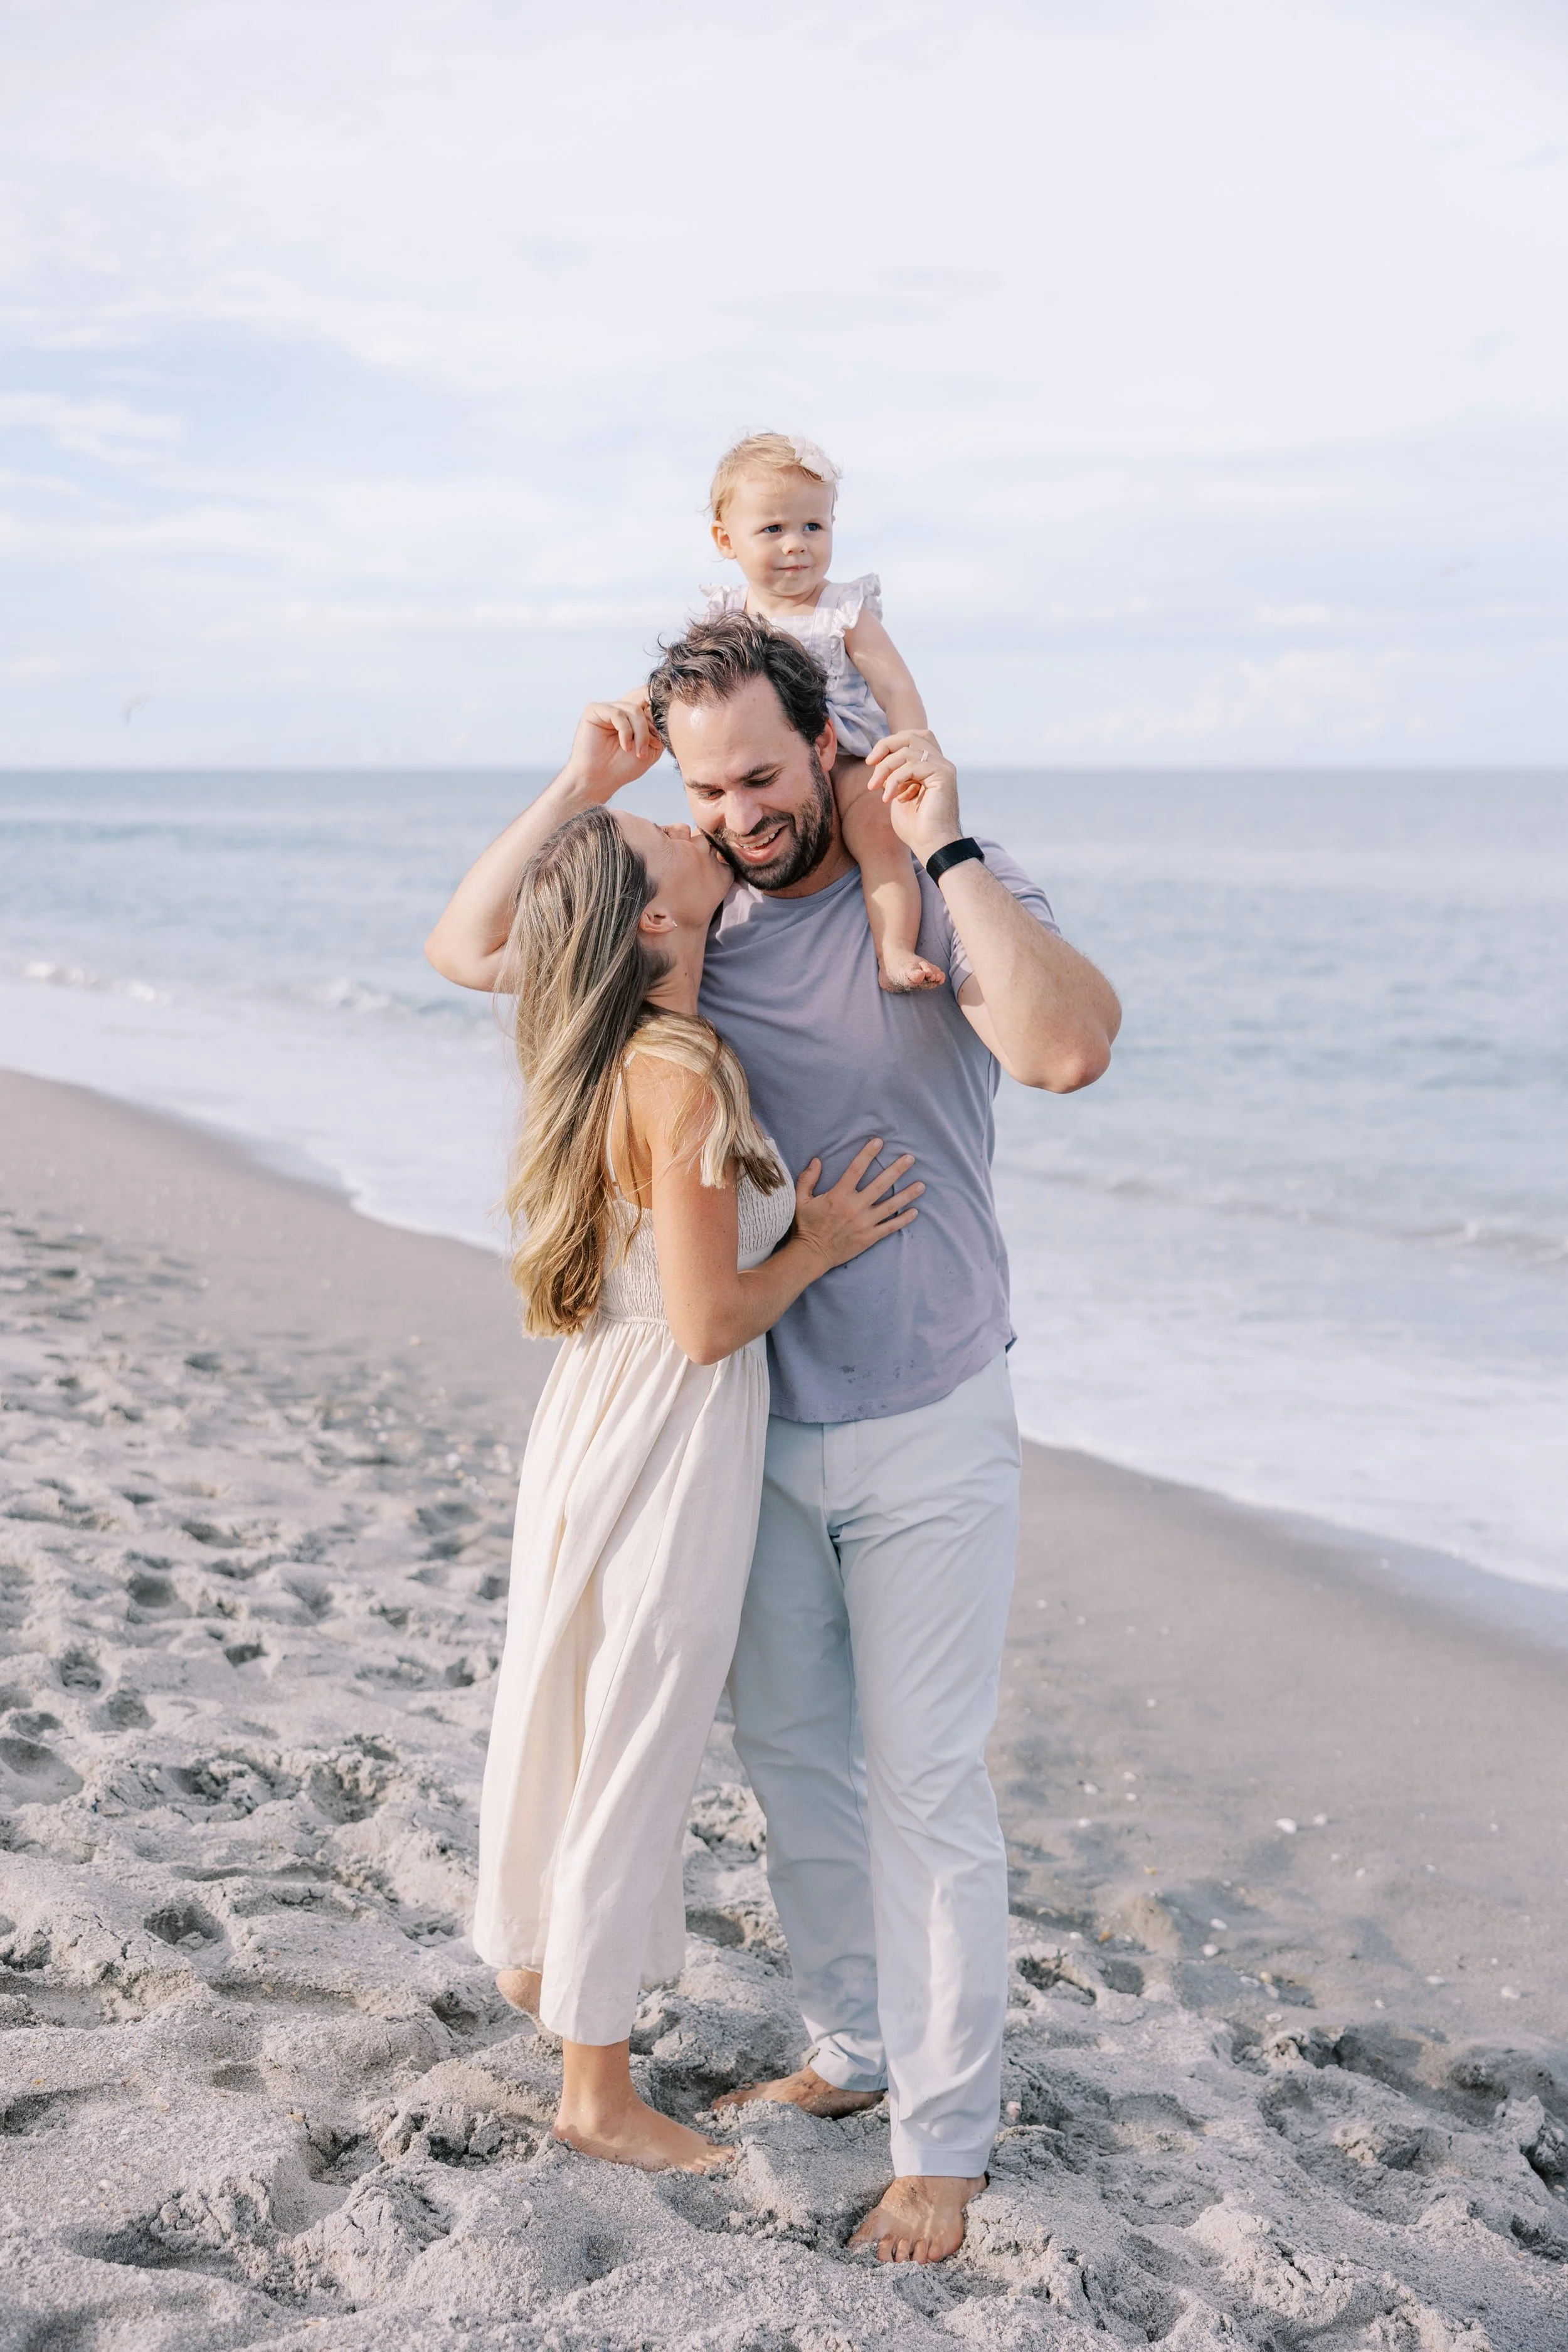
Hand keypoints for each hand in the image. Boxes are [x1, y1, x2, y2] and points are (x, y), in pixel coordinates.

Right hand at [564, 692, 662, 803]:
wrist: (599, 780)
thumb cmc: (622, 767)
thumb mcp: (650, 749)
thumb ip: (658, 731)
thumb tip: (662, 712)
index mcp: (632, 717)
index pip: (650, 704)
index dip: (658, 720)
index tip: (658, 742)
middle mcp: (620, 710)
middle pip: (644, 707)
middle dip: (648, 730)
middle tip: (645, 750)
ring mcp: (607, 709)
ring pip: (633, 710)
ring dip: (639, 733)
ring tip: (636, 751)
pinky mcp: (594, 710)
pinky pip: (617, 713)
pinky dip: (625, 731)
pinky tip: (624, 746)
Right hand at [793, 1141, 921, 1272]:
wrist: (811, 1254)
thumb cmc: (806, 1226)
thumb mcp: (801, 1200)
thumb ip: (808, 1179)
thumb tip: (816, 1160)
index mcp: (839, 1195)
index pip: (856, 1169)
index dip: (868, 1154)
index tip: (879, 1142)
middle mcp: (855, 1207)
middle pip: (880, 1184)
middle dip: (896, 1170)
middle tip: (910, 1158)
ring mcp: (865, 1223)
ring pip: (891, 1205)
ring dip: (907, 1194)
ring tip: (921, 1185)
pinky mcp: (869, 1237)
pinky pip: (890, 1227)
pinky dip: (903, 1220)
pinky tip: (915, 1212)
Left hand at [866, 729, 962, 863]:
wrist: (931, 846)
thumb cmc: (915, 828)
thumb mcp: (898, 794)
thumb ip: (894, 775)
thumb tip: (878, 761)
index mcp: (931, 766)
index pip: (911, 738)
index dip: (889, 744)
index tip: (871, 762)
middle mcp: (940, 763)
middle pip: (911, 736)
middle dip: (886, 746)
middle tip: (870, 764)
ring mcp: (944, 767)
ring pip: (908, 751)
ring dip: (885, 768)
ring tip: (875, 787)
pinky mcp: (943, 775)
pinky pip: (912, 765)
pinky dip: (895, 779)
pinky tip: (889, 797)